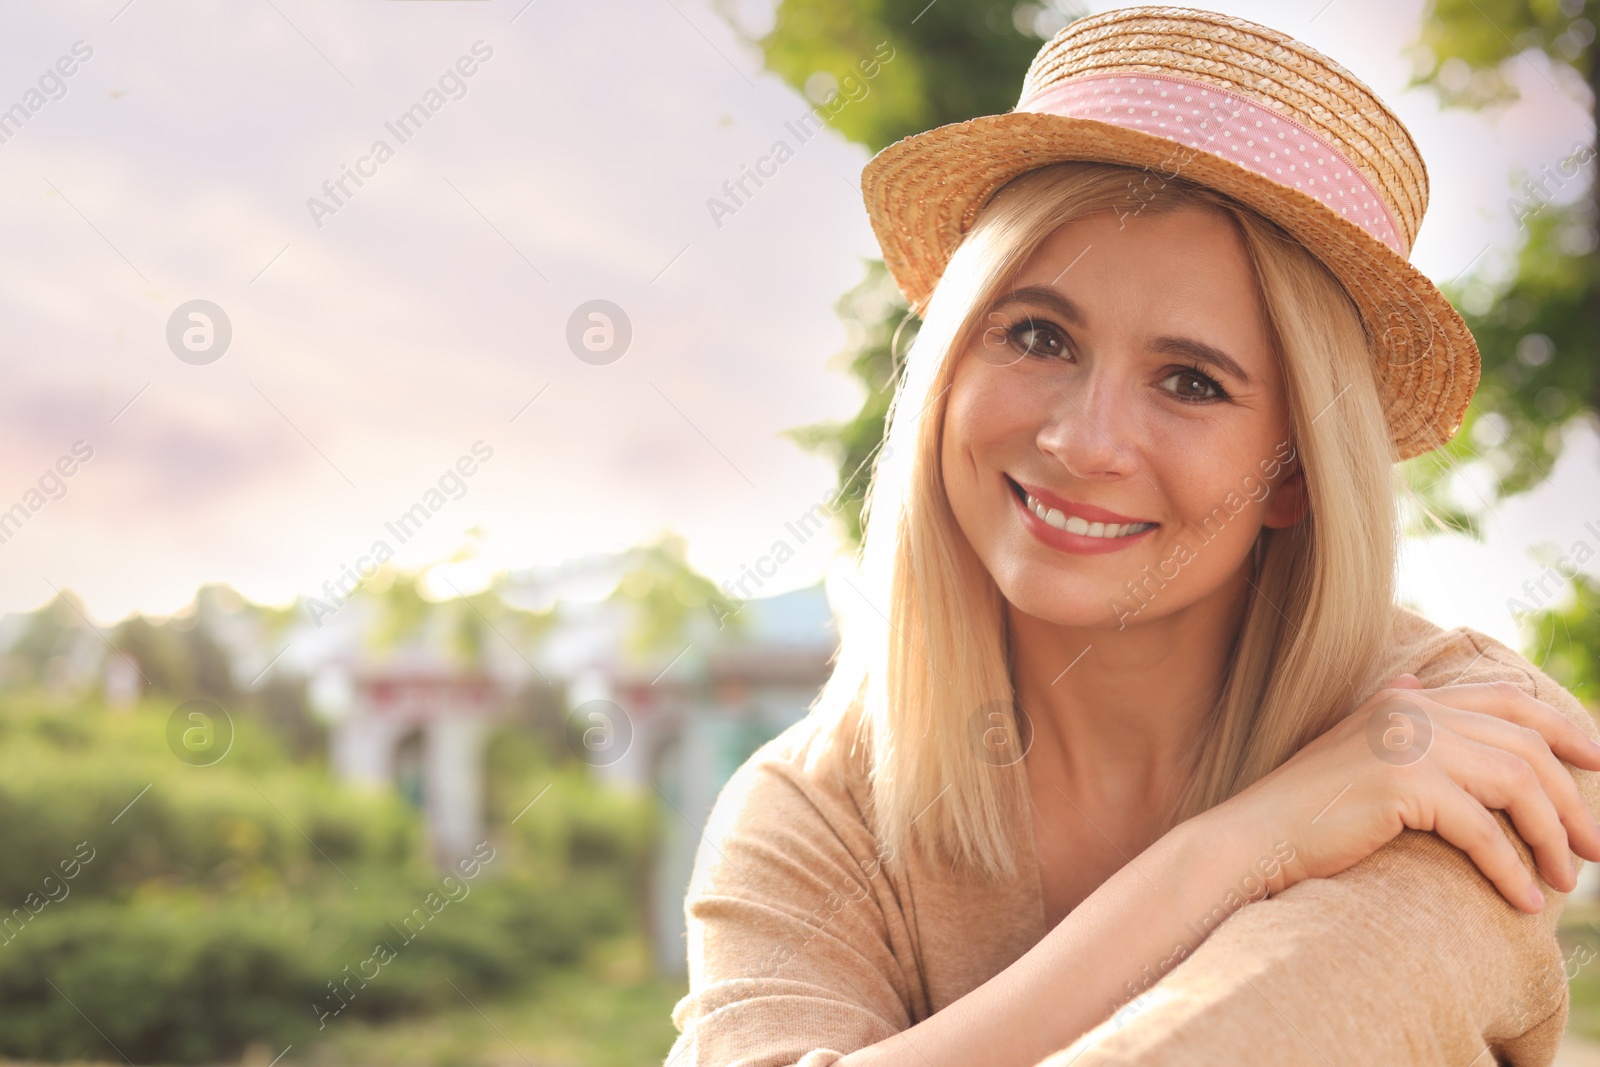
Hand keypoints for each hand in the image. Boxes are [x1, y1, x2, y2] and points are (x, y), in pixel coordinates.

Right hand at [1208, 674, 1599, 912]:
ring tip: (1566, 879)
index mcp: (1405, 700)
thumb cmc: (1306, 808)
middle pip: (1524, 746)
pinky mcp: (1401, 783)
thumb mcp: (1354, 749)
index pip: (1505, 700)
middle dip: (1571, 801)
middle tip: (1595, 848)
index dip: (1562, 726)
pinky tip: (1523, 900)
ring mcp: (1405, 742)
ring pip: (1516, 784)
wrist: (1255, 838)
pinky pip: (1482, 829)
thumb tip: (1415, 681)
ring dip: (1552, 836)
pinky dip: (1511, 868)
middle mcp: (1410, 710)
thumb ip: (1391, 716)